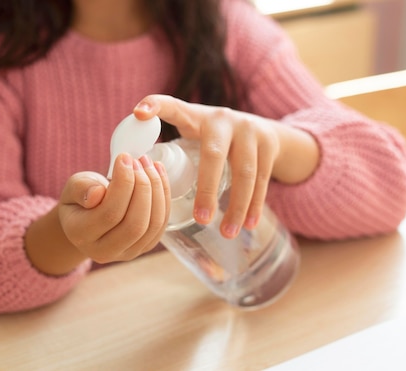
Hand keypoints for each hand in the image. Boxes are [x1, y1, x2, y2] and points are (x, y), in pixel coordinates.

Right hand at [58, 154, 170, 263]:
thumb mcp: (72, 188)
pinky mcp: (145, 247)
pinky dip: (164, 197)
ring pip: (153, 225)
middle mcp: (104, 251)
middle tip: (140, 161)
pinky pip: (161, 224)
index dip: (123, 184)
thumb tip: (98, 193)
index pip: (110, 213)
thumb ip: (81, 188)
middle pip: (135, 224)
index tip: (124, 158)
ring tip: (150, 164)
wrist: (87, 218)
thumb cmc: (79, 199)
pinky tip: (158, 174)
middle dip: (143, 188)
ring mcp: (127, 253)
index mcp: (81, 235)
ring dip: (157, 190)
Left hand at [133, 94, 318, 238]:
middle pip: (214, 155)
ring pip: (244, 172)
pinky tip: (249, 225)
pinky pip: (263, 179)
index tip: (138, 112)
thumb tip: (135, 180)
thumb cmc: (214, 139)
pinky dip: (255, 204)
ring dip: (237, 205)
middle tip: (200, 219)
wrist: (264, 129)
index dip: (155, 105)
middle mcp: (223, 119)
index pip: (173, 106)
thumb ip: (170, 149)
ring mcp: (250, 130)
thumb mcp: (194, 133)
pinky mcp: (270, 144)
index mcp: (196, 116)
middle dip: (208, 189)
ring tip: (227, 232)